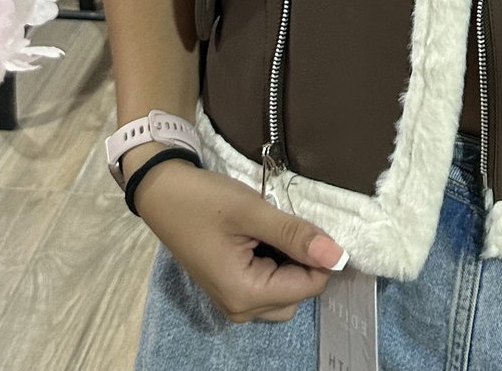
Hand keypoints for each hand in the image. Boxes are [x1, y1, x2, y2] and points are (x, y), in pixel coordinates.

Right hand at [135, 160, 346, 323]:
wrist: (163, 192)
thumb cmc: (203, 200)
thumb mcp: (251, 211)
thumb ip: (295, 235)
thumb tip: (338, 256)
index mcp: (245, 295)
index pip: (309, 286)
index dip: (318, 254)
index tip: (307, 222)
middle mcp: (241, 309)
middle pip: (299, 293)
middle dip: (302, 259)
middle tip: (283, 222)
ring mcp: (234, 301)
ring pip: (286, 291)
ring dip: (289, 261)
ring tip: (270, 228)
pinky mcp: (232, 288)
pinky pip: (269, 285)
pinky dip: (276, 263)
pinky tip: (261, 235)